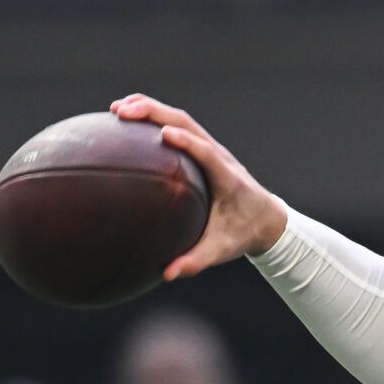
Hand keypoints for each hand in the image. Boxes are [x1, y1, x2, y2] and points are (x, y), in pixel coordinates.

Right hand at [110, 94, 288, 279]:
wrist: (266, 220)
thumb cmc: (242, 235)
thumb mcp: (222, 251)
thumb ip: (196, 262)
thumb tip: (166, 274)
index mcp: (228, 179)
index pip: (208, 153)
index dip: (188, 142)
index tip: (164, 134)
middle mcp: (220, 157)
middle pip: (189, 125)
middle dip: (156, 113)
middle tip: (122, 111)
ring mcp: (212, 149)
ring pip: (182, 119)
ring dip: (151, 109)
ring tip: (117, 109)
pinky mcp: (203, 149)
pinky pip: (179, 127)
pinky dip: (154, 118)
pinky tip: (126, 121)